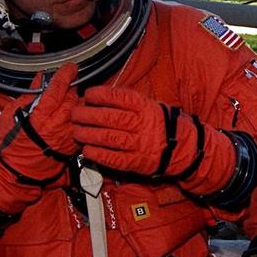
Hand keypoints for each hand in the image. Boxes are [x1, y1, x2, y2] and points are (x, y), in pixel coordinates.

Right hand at [0, 63, 78, 212]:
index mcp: (39, 116)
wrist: (14, 170)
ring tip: (66, 102)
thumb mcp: (11, 113)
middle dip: (71, 89)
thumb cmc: (9, 143)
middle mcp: (56, 126)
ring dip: (76, 102)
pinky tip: (69, 117)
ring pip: (81, 110)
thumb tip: (40, 77)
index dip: (65, 75)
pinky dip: (78, 117)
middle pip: (73, 97)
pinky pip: (82, 124)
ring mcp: (67, 136)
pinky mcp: (73, 145)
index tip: (70, 67)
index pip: (58, 89)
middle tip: (65, 87)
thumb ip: (29, 95)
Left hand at [73, 86, 231, 189]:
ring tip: (76, 131)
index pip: (118, 98)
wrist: (182, 147)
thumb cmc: (159, 123)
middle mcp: (141, 124)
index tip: (87, 94)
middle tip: (74, 114)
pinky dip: (97, 154)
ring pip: (108, 138)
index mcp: (144, 107)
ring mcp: (139, 144)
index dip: (100, 95)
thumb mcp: (149, 105)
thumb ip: (127, 102)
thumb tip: (100, 97)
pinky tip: (87, 150)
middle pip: (109, 118)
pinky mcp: (136, 162)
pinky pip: (113, 158)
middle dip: (87, 115)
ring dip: (88, 134)